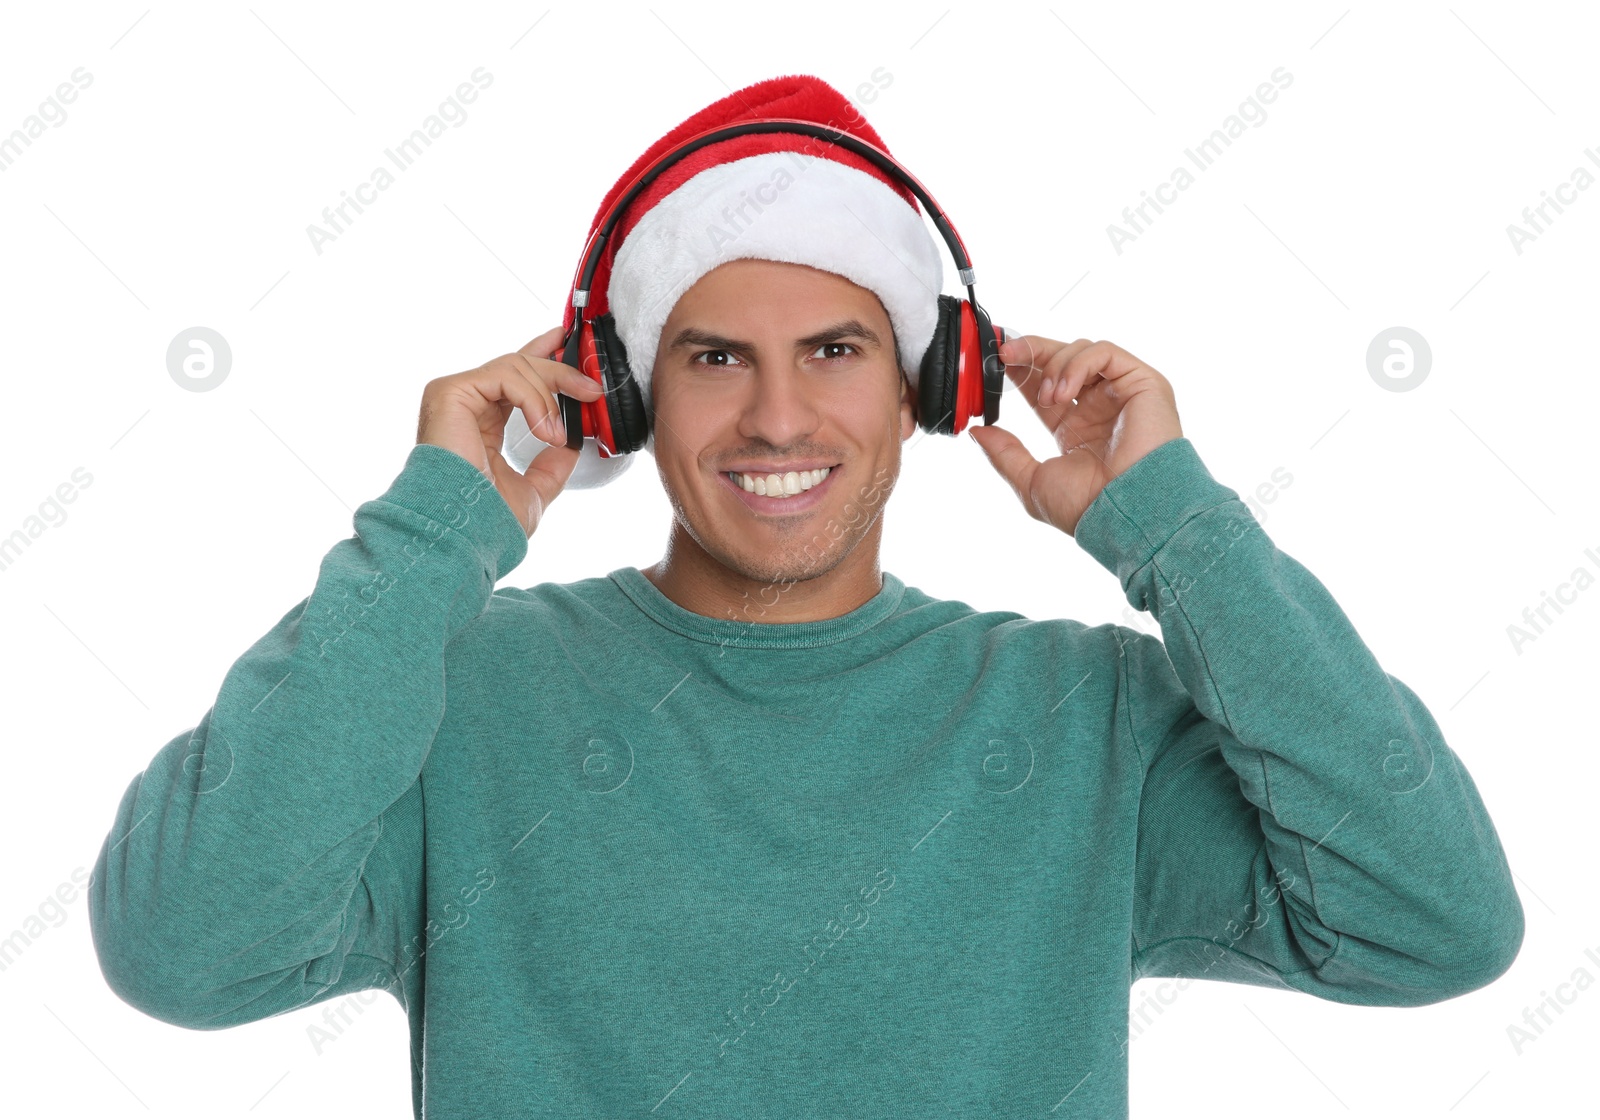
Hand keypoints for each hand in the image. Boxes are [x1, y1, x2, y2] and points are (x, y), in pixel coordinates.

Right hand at [416, 325, 604, 537]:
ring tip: (559, 435)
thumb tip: (573, 446)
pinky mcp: (450, 392)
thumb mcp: (534, 490)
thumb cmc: (487, 519)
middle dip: (559, 371)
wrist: (464, 530)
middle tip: (591, 389)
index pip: (513, 376)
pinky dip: (534, 400)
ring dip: (550, 397)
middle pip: (518, 364)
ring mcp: (455, 395)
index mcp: (481, 421)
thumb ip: (551, 467)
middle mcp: (466, 404)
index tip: (569, 345)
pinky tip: (546, 431)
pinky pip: (505, 376)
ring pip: (515, 366)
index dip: (542, 355)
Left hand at [967, 336, 1182, 536]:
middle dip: (1032, 351)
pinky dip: (1078, 364)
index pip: (1043, 384)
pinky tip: (1064, 391)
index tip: (997, 362)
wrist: (1126, 512)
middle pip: (1062, 360)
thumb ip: (1005, 454)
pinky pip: (1105, 353)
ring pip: (1082, 351)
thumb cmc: (1089, 507)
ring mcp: (1121, 393)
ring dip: (1055, 366)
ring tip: (1047, 397)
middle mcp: (1098, 407)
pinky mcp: (1142, 382)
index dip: (1021, 370)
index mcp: (1075, 428)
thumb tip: (979, 432)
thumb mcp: (1032, 482)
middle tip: (1006, 352)